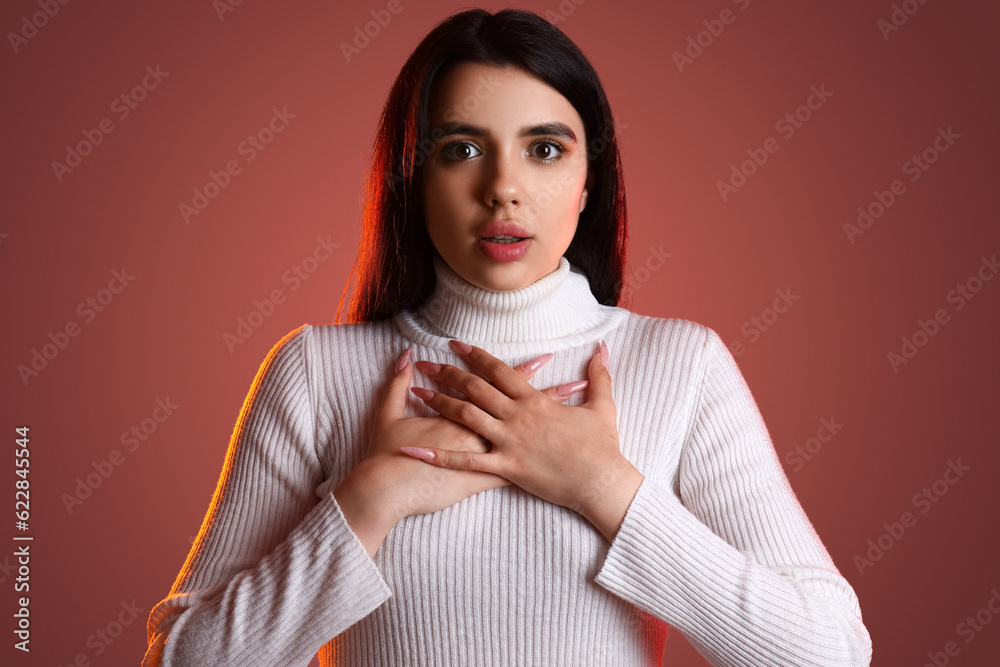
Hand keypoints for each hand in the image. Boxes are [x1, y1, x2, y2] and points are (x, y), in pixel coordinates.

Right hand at [334, 347, 588, 555]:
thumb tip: (404, 357)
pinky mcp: (484, 480)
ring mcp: (487, 456)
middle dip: (548, 394)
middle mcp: (481, 431)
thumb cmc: (387, 453)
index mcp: (464, 412)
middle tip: (574, 383)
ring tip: (573, 422)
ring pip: (527, 438)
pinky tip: (559, 460)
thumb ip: (396, 384)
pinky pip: (518, 469)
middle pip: (521, 409)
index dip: (522, 372)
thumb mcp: (388, 413)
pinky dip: (540, 461)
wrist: (388, 490)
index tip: (545, 360)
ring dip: (548, 427)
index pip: (499, 387)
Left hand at [400, 339, 643, 540]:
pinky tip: (416, 450)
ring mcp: (510, 441)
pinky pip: (466, 461)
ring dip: (439, 404)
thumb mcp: (603, 406)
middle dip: (447, 373)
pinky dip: (439, 455)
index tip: (455, 344)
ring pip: (467, 417)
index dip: (475, 355)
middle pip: (476, 388)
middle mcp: (518, 416)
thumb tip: (604, 349)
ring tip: (416, 394)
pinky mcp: (507, 467)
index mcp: (536, 400)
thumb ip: (599, 376)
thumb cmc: (603, 447)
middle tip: (425, 364)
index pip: (499, 370)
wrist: (602, 482)